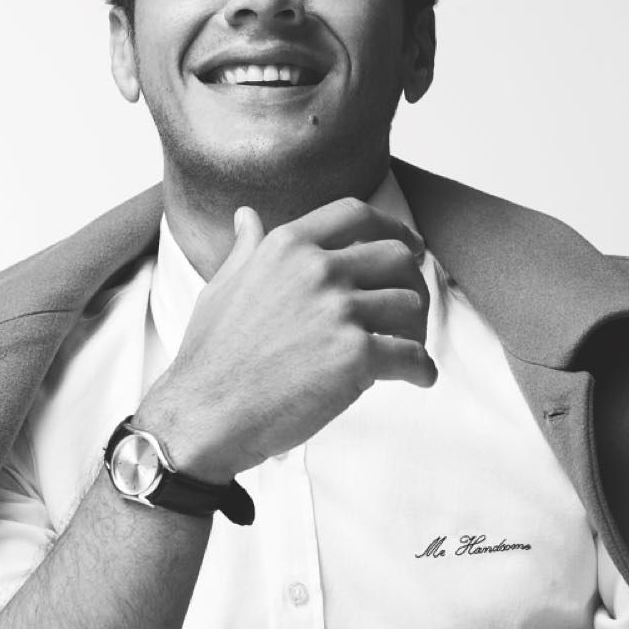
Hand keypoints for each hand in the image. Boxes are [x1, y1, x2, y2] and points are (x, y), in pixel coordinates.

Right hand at [135, 197, 437, 481]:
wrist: (204, 414)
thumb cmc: (210, 356)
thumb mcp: (223, 287)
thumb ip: (247, 249)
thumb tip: (245, 216)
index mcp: (288, 246)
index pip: (355, 215)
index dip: (391, 226)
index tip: (407, 244)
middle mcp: (317, 269)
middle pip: (395, 256)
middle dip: (413, 279)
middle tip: (414, 306)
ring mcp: (339, 311)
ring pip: (410, 303)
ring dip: (416, 328)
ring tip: (408, 349)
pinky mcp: (355, 356)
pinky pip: (413, 355)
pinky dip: (423, 370)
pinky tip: (419, 378)